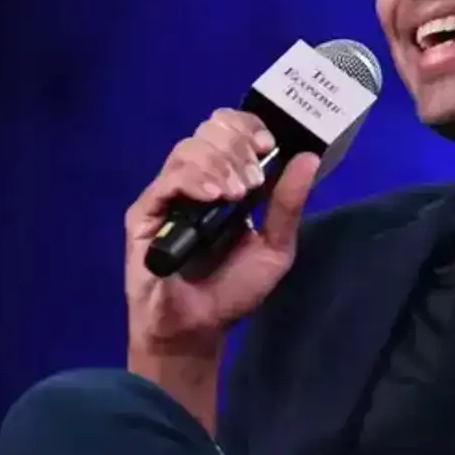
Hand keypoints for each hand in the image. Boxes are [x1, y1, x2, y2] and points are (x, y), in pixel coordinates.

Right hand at [124, 109, 319, 354]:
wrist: (197, 327)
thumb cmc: (234, 288)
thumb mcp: (274, 246)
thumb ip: (288, 203)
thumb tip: (309, 157)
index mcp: (228, 179)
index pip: (232, 129)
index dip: (250, 127)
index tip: (268, 146)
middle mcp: (197, 179)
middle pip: (211, 129)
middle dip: (237, 146)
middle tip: (251, 182)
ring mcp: (170, 193)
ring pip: (189, 148)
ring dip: (219, 163)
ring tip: (236, 194)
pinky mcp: (145, 211)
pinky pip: (167, 178)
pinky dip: (194, 179)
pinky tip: (213, 196)